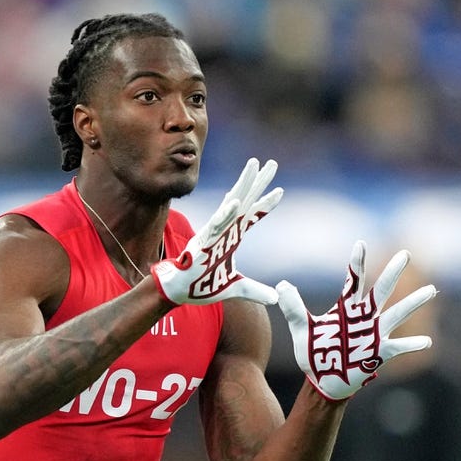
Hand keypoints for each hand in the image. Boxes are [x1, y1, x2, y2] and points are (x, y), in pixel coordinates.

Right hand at [151, 158, 282, 304]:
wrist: (180, 291)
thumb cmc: (203, 285)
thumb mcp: (237, 288)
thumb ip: (255, 290)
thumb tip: (275, 298)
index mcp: (232, 237)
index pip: (252, 215)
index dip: (265, 204)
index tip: (280, 190)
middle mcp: (225, 229)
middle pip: (245, 199)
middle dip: (258, 181)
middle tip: (271, 163)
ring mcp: (214, 232)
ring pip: (232, 202)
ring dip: (243, 184)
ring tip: (254, 165)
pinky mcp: (203, 240)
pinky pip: (216, 224)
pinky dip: (225, 213)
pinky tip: (235, 201)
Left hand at [275, 241, 436, 400]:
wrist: (324, 382)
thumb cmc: (315, 355)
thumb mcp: (301, 330)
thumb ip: (293, 308)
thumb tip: (281, 284)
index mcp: (347, 309)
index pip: (354, 280)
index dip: (357, 262)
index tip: (361, 244)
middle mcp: (365, 318)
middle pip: (382, 290)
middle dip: (393, 272)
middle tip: (405, 253)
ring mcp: (375, 334)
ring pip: (397, 313)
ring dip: (413, 302)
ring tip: (431, 290)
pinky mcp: (379, 353)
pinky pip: (398, 346)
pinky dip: (412, 344)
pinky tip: (427, 342)